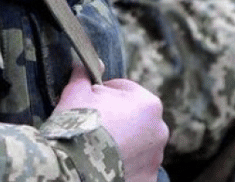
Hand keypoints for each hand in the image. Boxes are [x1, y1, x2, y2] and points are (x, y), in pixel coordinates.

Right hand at [56, 65, 167, 181]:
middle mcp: (160, 130)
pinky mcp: (148, 179)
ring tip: (98, 147)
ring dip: (122, 142)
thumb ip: (84, 74)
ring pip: (137, 143)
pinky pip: (136, 167)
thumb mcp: (76, 91)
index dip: (102, 94)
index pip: (124, 90)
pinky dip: (125, 165)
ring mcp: (156, 158)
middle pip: (134, 118)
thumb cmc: (78, 124)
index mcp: (148, 103)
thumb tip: (85, 64)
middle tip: (92, 126)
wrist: (75, 166)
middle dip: (116, 119)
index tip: (88, 102)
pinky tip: (106, 164)